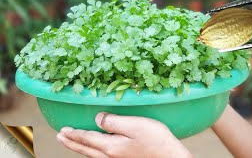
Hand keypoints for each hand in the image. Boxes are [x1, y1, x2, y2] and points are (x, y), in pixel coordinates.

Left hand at [56, 112, 191, 157]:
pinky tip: (93, 150)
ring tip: (71, 143)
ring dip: (79, 148)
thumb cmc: (156, 140)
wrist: (169, 157)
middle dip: (71, 142)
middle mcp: (110, 155)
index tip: (62, 130)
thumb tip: (98, 118)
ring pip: (91, 154)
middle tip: (60, 137)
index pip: (87, 138)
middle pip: (85, 149)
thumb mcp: (135, 125)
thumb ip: (114, 121)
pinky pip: (99, 156)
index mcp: (111, 145)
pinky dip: (90, 152)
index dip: (74, 134)